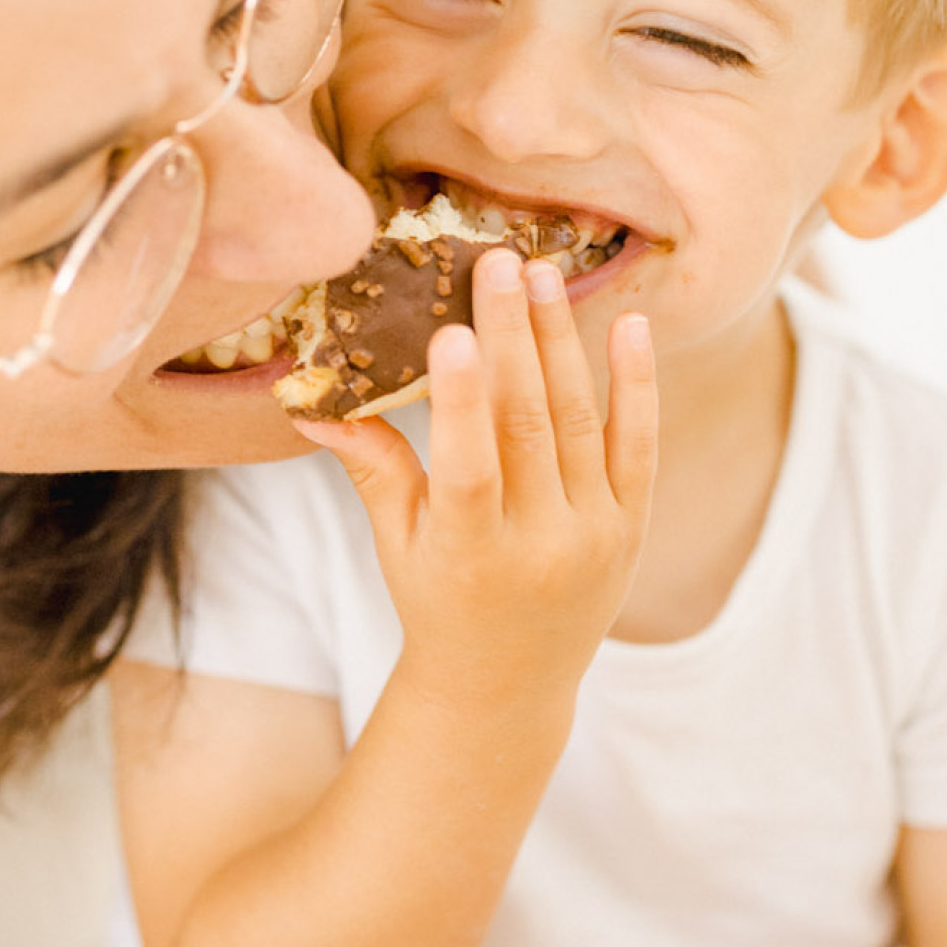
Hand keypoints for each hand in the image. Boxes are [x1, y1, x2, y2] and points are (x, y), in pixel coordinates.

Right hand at [296, 254, 654, 703]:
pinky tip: (631, 324)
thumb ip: (372, 467)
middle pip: (528, 426)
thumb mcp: (397, 544)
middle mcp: (540, 546)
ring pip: (579, 422)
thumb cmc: (438, 603)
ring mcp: (595, 536)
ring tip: (542, 274)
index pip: (469, 469)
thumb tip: (307, 402)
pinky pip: (639, 445)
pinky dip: (637, 384)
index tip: (451, 331)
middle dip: (512, 337)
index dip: (460, 400)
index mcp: (469, 554)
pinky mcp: (632, 527)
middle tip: (500, 263)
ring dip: (561, 341)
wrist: (510, 684)